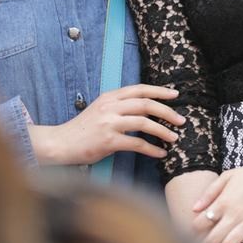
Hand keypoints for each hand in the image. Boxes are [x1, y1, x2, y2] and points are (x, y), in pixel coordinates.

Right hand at [39, 84, 184, 165]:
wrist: (61, 143)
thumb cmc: (83, 129)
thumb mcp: (100, 109)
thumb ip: (119, 106)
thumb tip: (144, 108)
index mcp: (109, 97)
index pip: (139, 89)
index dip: (159, 91)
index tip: (175, 94)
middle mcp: (110, 107)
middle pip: (145, 104)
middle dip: (167, 111)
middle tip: (181, 119)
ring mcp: (109, 123)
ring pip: (144, 123)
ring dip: (162, 130)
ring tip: (174, 137)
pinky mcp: (108, 141)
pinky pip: (136, 144)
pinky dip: (151, 149)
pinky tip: (160, 153)